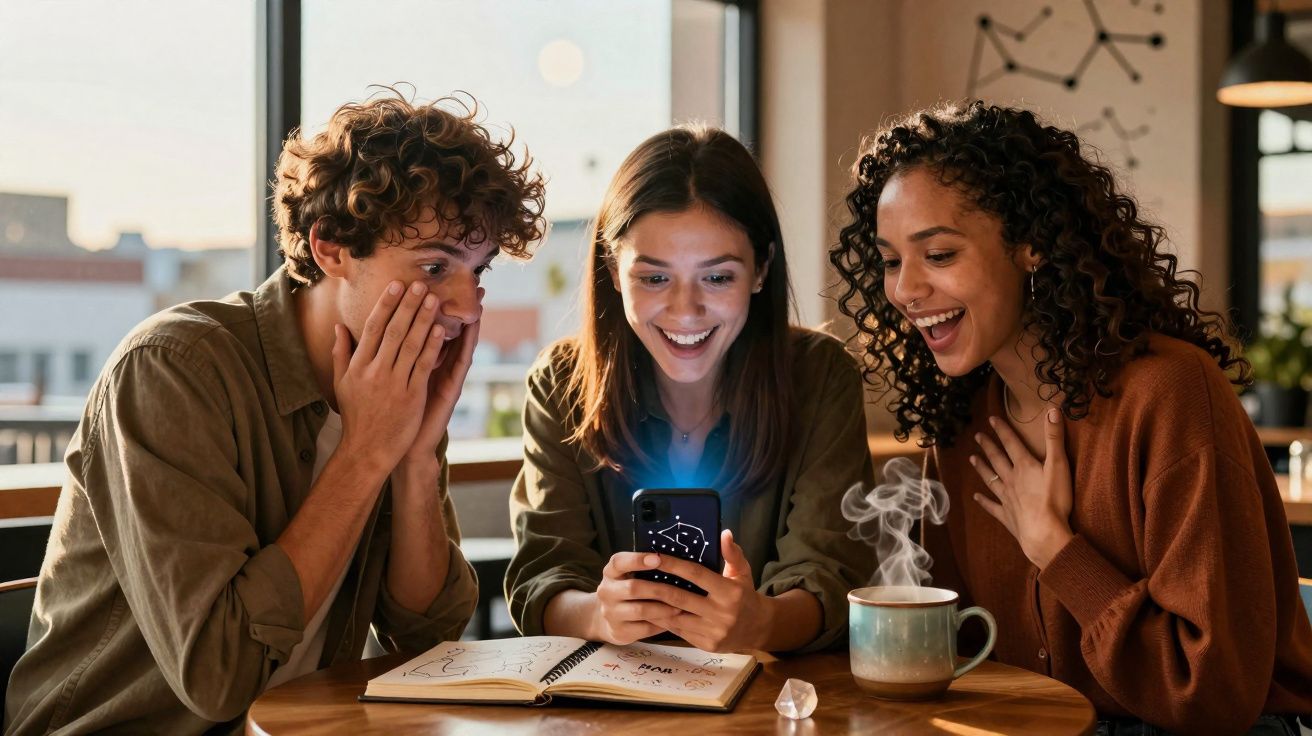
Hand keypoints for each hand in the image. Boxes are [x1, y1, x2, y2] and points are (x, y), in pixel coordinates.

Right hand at [333, 280, 443, 475]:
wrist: (367, 450)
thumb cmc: (355, 415)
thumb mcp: (341, 383)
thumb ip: (341, 353)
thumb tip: (338, 326)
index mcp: (358, 366)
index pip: (372, 328)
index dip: (385, 305)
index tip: (396, 286)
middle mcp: (375, 371)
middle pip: (394, 331)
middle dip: (407, 305)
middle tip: (419, 284)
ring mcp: (394, 384)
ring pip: (411, 345)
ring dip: (423, 320)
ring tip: (433, 299)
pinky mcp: (411, 397)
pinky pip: (424, 366)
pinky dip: (432, 347)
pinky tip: (441, 330)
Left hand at [400, 287, 484, 465]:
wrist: (394, 446)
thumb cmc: (389, 414)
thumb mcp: (384, 380)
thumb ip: (383, 357)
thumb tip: (374, 333)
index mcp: (420, 362)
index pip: (431, 328)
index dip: (434, 306)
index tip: (442, 283)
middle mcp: (438, 366)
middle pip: (452, 331)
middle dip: (461, 308)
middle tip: (473, 284)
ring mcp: (445, 378)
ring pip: (459, 344)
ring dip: (467, 322)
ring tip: (477, 300)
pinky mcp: (448, 391)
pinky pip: (456, 365)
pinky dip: (460, 346)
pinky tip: (463, 330)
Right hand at [590, 552, 682, 644]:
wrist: (606, 619)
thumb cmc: (627, 590)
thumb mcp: (627, 575)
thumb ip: (644, 568)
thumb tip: (676, 561)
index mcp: (610, 573)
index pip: (618, 562)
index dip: (637, 560)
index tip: (658, 559)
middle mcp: (606, 592)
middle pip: (633, 588)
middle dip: (660, 589)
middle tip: (681, 591)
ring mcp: (610, 613)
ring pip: (641, 610)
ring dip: (663, 609)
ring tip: (680, 607)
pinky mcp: (618, 632)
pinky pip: (644, 628)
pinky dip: (661, 624)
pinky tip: (673, 621)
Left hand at [647, 530, 770, 651]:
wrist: (759, 629)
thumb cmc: (746, 595)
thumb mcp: (743, 572)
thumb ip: (732, 553)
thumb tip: (724, 533)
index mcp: (730, 592)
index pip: (696, 575)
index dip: (673, 565)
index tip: (655, 556)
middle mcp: (722, 613)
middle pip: (680, 598)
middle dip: (656, 586)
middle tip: (637, 576)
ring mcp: (713, 632)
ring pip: (675, 617)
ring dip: (655, 605)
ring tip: (639, 594)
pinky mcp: (706, 645)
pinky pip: (679, 631)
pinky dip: (664, 620)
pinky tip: (651, 610)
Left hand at [970, 410, 1074, 567]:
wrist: (1044, 532)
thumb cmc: (1054, 499)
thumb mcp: (1058, 465)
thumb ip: (1055, 438)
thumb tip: (1053, 410)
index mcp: (1023, 466)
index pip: (1011, 443)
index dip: (1002, 430)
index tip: (991, 419)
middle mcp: (1011, 479)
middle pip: (997, 459)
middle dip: (988, 446)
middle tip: (977, 436)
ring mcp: (1006, 498)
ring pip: (990, 479)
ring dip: (981, 468)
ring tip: (972, 459)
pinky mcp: (1006, 516)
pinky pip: (992, 506)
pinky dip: (983, 501)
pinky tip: (976, 497)